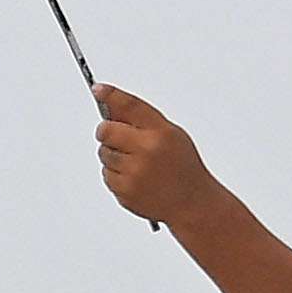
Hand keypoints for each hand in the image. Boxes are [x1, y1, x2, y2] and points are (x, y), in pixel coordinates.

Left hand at [91, 84, 214, 226]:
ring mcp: (134, 173)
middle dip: (107, 131)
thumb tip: (112, 106)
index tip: (99, 89)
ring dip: (113, 155)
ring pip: (103, 153)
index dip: (110, 95)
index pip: (129, 106)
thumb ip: (142, 120)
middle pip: (105, 130)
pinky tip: (135, 178)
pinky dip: (115, 175)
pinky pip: (106, 174)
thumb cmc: (183, 167)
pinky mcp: (124, 191)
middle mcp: (146, 151)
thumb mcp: (172, 135)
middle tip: (116, 136)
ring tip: (136, 163)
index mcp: (160, 133)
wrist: (192, 203)